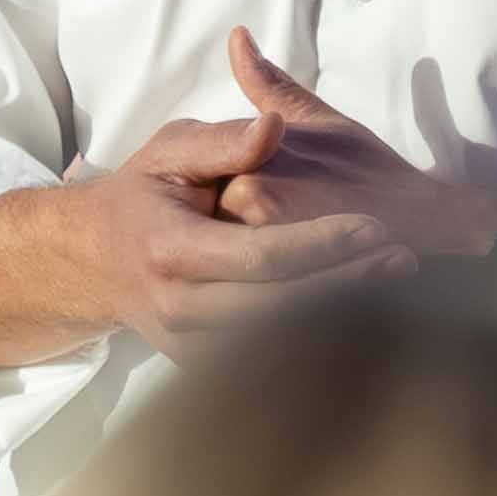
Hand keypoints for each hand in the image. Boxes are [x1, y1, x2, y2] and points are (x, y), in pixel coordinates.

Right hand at [0, 51, 496, 369]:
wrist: (89, 263)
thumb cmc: (141, 194)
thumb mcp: (170, 150)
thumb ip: (224, 142)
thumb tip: (273, 129)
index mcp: (172, 250)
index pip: (262, 257)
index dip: (324, 246)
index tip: (377, 226)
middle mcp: (180, 307)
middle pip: (280, 309)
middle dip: (349, 287)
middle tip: (407, 260)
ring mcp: (190, 345)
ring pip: (277, 346)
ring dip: (342, 320)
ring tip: (399, 289)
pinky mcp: (201, 367)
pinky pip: (266, 363)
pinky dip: (317, 345)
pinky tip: (367, 321)